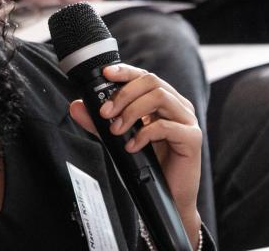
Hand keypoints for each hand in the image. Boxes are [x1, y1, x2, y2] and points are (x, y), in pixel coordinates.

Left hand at [69, 63, 203, 247]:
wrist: (170, 197)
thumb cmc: (149, 165)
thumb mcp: (119, 140)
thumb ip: (99, 124)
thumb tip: (77, 107)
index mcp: (163, 101)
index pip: (144, 76)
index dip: (126, 71)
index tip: (106, 74)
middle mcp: (177, 106)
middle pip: (152, 81)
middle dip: (124, 94)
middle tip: (105, 113)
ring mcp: (187, 120)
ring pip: (160, 97)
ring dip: (132, 111)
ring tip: (117, 130)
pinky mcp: (192, 138)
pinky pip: (166, 126)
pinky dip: (144, 134)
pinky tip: (132, 147)